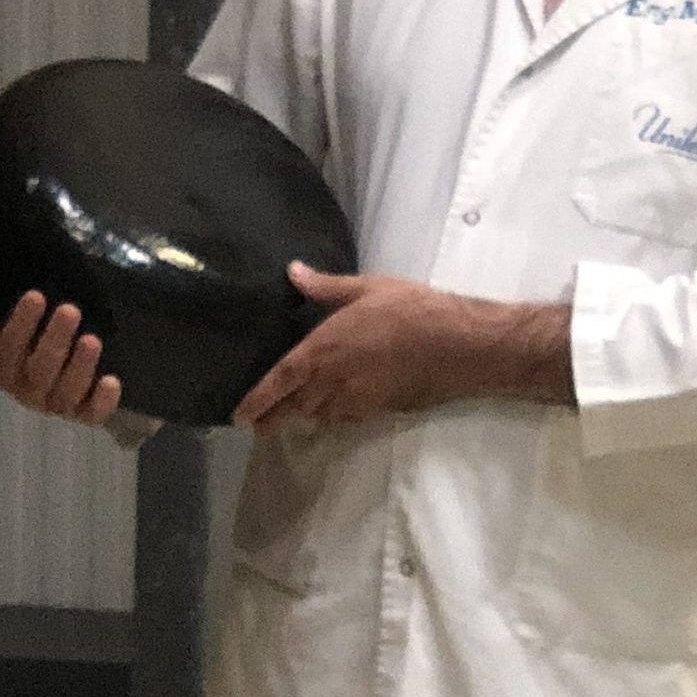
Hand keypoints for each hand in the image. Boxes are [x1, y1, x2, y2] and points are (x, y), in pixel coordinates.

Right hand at [0, 290, 123, 426]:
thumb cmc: (24, 336)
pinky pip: (92, 414)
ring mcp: (56, 404)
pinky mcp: (83, 413)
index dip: (20, 325)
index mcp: (4, 368)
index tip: (36, 296)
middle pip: (39, 370)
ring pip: (65, 392)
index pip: (6, 350)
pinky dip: (102, 402)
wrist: (60, 354)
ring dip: (79, 367)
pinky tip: (111, 381)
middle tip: (70, 310)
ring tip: (92, 339)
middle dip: (55, 340)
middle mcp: (27, 391)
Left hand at [233, 264, 571, 426]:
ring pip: (319, 414)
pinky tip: (329, 412)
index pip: (280, 379)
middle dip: (272, 417)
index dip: (257, 399)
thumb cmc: (412, 310)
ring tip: (286, 418)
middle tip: (255, 425)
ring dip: (301, 417)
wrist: (457, 345)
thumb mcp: (366, 287)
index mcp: (324, 348)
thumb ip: (325, 285)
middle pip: (295, 406)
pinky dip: (330, 416)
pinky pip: (345, 417)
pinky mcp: (379, 408)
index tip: (239, 415)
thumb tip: (292, 271)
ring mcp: (358, 399)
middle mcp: (335, 380)